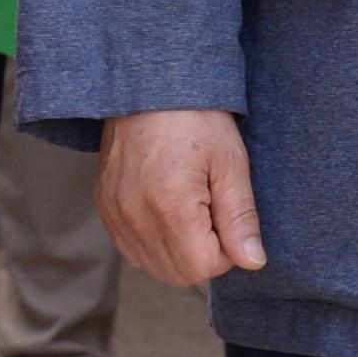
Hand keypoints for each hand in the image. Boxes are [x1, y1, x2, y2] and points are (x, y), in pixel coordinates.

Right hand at [99, 108, 264, 286]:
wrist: (148, 82)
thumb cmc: (196, 117)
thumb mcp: (230, 163)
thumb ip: (240, 218)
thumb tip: (253, 262)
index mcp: (170, 207)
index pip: (205, 268)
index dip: (227, 249)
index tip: (227, 212)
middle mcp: (135, 217)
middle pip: (178, 274)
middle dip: (203, 253)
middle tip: (211, 207)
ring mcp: (114, 213)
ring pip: (153, 266)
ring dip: (178, 250)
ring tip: (189, 205)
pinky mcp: (104, 206)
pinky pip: (131, 248)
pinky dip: (153, 240)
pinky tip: (166, 207)